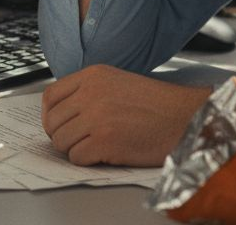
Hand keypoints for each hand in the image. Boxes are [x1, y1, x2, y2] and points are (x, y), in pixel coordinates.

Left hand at [41, 64, 210, 166]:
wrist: (185, 117)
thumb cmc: (156, 104)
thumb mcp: (117, 82)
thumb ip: (88, 91)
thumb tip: (59, 114)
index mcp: (93, 75)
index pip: (50, 96)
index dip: (50, 116)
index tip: (58, 125)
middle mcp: (91, 93)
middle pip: (53, 122)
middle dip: (63, 136)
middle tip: (81, 141)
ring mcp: (96, 117)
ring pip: (61, 142)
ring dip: (75, 149)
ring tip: (97, 146)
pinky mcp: (104, 141)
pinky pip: (76, 158)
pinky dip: (87, 160)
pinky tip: (105, 153)